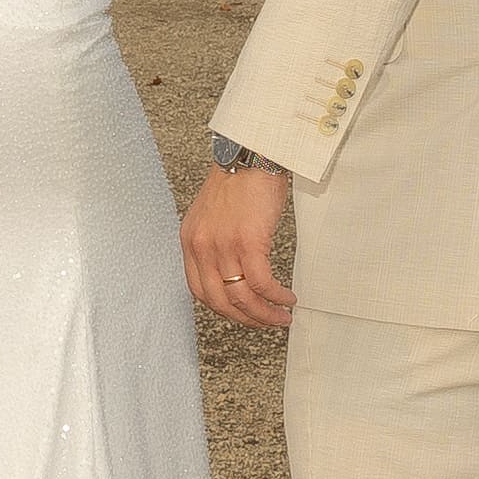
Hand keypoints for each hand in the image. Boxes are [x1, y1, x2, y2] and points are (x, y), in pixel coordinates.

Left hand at [182, 159, 294, 329]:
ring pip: (242, 297)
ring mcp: (223, 246)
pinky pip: (261, 283)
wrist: (252, 155)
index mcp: (191, 241)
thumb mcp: (213, 215)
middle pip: (219, 301)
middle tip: (265, 322)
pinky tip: (287, 298)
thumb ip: (214, 242)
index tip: (241, 313)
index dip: (222, 308)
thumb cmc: (239, 180)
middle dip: (245, 318)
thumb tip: (232, 270)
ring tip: (281, 317)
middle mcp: (202, 247)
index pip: (199, 290)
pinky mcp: (247, 242)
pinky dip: (275, 296)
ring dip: (264, 314)